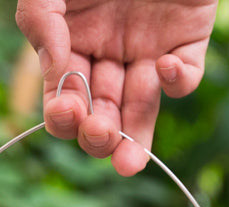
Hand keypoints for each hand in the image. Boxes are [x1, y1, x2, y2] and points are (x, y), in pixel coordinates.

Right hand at [16, 0, 217, 175]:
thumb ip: (40, 20)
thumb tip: (56, 73)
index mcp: (71, 41)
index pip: (65, 95)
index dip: (64, 113)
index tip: (68, 113)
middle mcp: (108, 53)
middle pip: (101, 112)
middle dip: (97, 133)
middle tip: (98, 135)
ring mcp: (148, 50)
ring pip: (142, 108)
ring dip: (135, 136)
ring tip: (127, 163)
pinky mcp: (188, 41)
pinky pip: (185, 76)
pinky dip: (178, 83)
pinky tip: (162, 70)